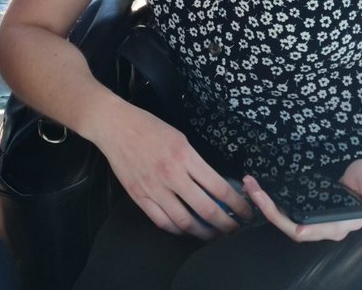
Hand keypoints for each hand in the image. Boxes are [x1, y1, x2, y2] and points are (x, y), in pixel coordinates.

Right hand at [94, 101, 251, 237]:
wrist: (115, 126)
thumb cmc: (148, 127)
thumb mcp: (180, 138)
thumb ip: (197, 162)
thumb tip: (216, 186)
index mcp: (185, 155)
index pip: (219, 188)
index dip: (237, 205)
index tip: (247, 212)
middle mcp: (171, 174)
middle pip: (206, 210)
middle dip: (226, 225)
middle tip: (235, 230)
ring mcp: (154, 188)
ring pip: (185, 221)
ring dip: (204, 233)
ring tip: (214, 235)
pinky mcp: (139, 196)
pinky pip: (162, 221)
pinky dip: (177, 230)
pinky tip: (186, 229)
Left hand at [242, 173, 361, 243]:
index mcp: (342, 223)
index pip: (320, 230)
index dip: (306, 229)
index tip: (291, 225)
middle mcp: (325, 227)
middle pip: (294, 227)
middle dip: (272, 211)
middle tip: (255, 191)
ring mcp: (314, 221)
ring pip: (286, 220)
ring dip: (266, 206)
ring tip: (250, 186)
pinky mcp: (306, 211)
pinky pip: (286, 212)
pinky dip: (270, 202)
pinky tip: (258, 190)